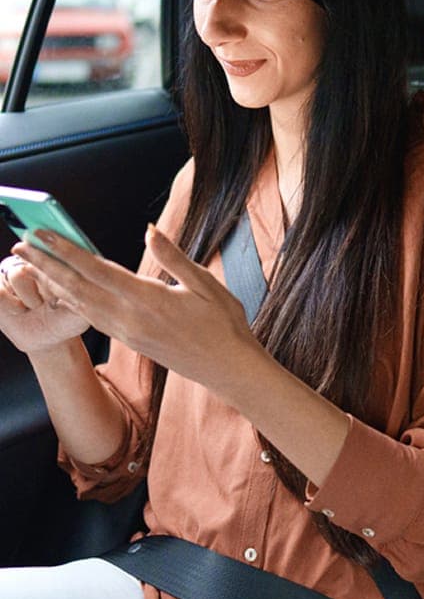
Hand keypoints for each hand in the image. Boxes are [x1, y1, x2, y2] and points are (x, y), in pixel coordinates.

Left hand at [11, 225, 264, 400]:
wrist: (228, 368)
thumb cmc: (223, 323)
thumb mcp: (204, 283)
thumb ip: (173, 257)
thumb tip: (149, 230)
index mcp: (148, 299)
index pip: (97, 270)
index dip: (66, 251)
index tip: (42, 235)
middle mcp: (130, 318)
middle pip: (77, 288)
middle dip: (46, 266)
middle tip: (19, 247)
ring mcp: (127, 333)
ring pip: (80, 305)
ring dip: (53, 283)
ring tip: (31, 266)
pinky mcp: (129, 341)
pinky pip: (92, 317)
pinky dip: (71, 301)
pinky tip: (62, 291)